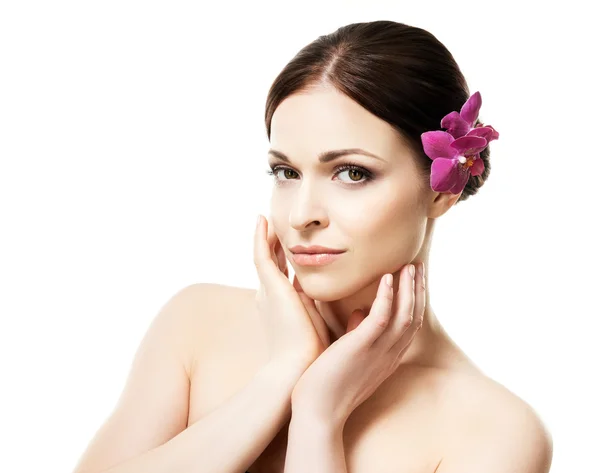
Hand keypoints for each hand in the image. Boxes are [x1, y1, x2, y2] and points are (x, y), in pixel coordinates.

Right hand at [254, 215, 330, 371]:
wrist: (296, 368)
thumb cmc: (312, 351)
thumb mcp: (320, 324)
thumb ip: (331, 311)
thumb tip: (355, 307)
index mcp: (284, 305)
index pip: (284, 276)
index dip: (286, 260)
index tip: (293, 247)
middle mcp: (271, 296)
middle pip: (271, 263)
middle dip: (272, 245)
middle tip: (272, 225)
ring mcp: (268, 290)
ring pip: (264, 255)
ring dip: (264, 236)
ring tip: (264, 216)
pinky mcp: (270, 287)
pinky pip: (261, 255)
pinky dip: (260, 237)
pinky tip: (261, 219)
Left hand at [290, 263, 425, 426]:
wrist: (316, 413)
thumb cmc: (326, 385)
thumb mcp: (348, 357)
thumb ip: (356, 334)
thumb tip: (357, 313)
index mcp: (387, 357)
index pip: (409, 324)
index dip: (414, 300)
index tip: (413, 278)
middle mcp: (389, 354)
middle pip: (414, 316)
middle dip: (417, 289)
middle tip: (417, 265)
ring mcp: (378, 352)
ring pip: (404, 315)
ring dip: (408, 288)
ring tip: (408, 265)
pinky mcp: (360, 348)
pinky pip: (381, 318)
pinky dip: (387, 296)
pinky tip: (387, 278)